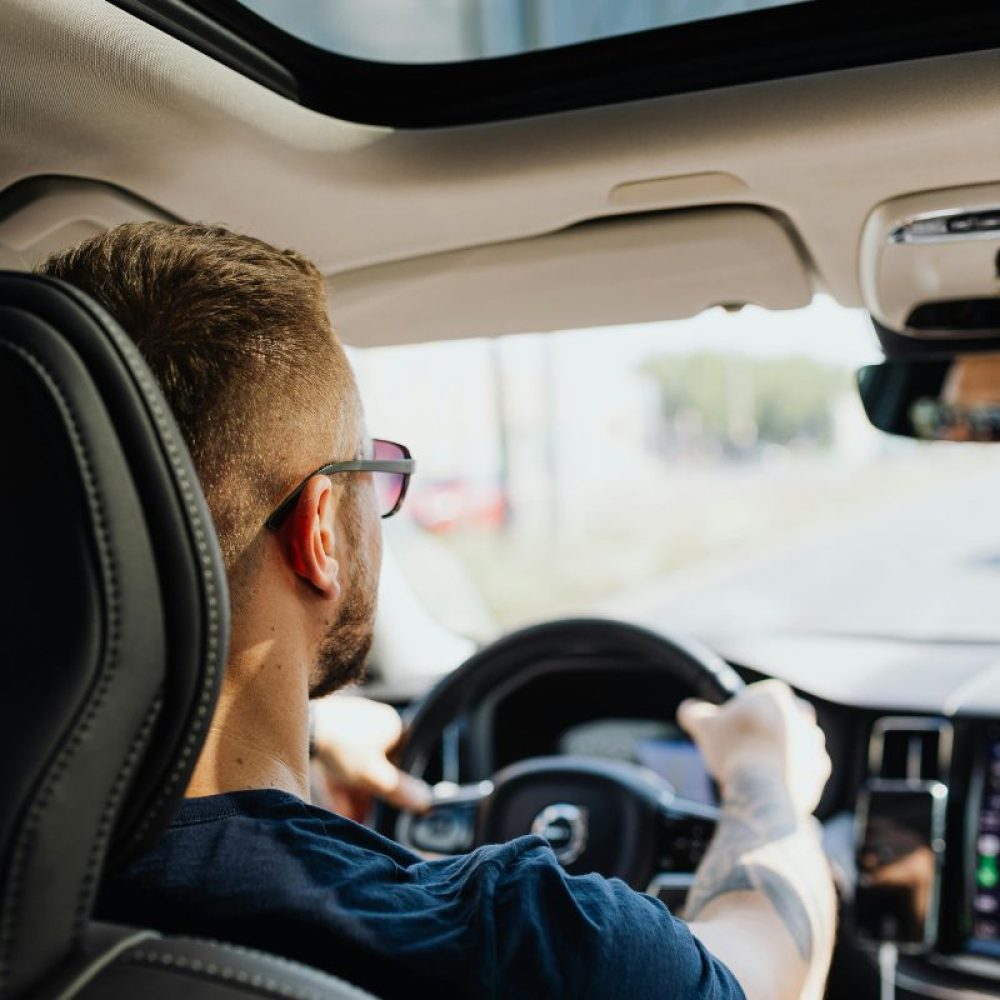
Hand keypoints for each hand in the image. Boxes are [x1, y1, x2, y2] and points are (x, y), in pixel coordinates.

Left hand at [311, 695, 431, 818]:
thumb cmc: (343, 746)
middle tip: (366, 816)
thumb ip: (400, 791)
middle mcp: (373, 721)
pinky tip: (337, 808)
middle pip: (377, 765)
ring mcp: (349, 725)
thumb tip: (426, 802)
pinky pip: (338, 761)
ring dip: (354, 793)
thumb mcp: (375, 776)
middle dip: (370, 794)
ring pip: (356, 765)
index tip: (391, 806)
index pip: (404, 758)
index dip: (396, 784)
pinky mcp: (328, 732)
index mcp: (392, 725)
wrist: (304, 728)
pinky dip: (339, 784)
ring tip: (351, 817)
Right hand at [678, 679, 830, 817]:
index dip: (750, 707)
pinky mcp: (819, 772)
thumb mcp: (704, 725)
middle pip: (785, 717)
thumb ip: (693, 712)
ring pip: (798, 744)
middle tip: (750, 745)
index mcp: (777, 697)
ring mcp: (814, 745)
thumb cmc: (735, 750)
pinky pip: (805, 770)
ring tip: (759, 768)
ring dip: (783, 752)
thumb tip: (688, 710)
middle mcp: (802, 716)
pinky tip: (771, 783)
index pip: (766, 694)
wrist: (761, 790)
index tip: (739, 723)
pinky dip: (791, 775)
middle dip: (771, 729)